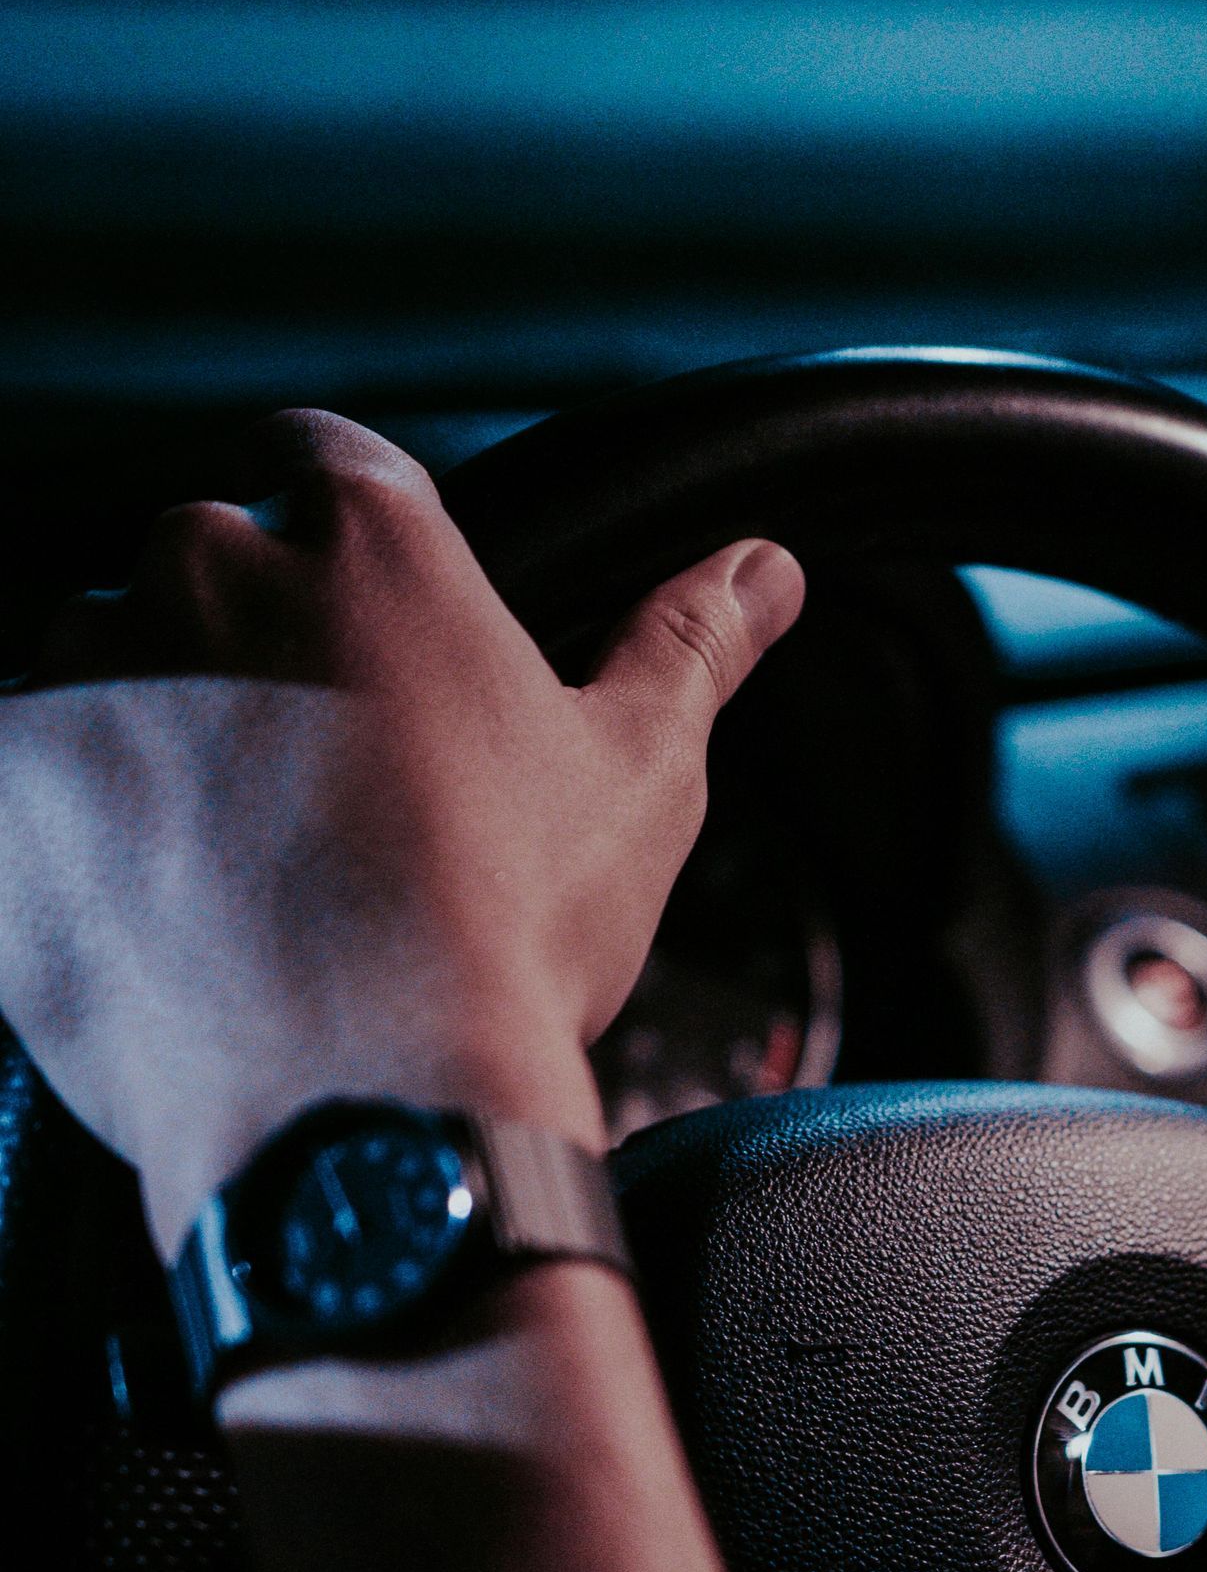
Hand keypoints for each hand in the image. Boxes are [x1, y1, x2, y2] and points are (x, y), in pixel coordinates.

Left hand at [0, 410, 803, 1252]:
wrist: (366, 1109)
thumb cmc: (511, 935)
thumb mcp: (637, 775)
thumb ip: (689, 644)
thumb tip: (765, 567)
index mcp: (365, 540)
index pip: (322, 462)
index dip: (344, 547)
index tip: (363, 637)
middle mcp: (204, 570)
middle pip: (203, 564)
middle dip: (244, 651)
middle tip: (318, 790)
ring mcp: (83, 676)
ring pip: (92, 661)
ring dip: (143, 729)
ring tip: (231, 863)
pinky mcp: (5, 792)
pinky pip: (20, 774)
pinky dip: (65, 824)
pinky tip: (148, 906)